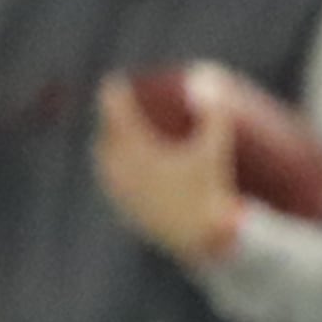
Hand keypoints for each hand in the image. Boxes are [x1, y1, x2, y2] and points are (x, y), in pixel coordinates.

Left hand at [93, 74, 246, 263]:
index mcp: (136, 150)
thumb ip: (215, 115)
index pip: (116, 114)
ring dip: (108, 148)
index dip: (114, 95)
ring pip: (104, 164)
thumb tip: (210, 84)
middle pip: (105, 138)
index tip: (114, 82)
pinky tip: (122, 175)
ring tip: (115, 140)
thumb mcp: (216, 150)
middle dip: (110, 121)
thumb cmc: (210, 191)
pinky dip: (114, 172)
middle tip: (118, 109)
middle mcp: (121, 171)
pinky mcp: (128, 212)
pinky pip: (113, 186)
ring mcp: (122, 193)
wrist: (202, 238)